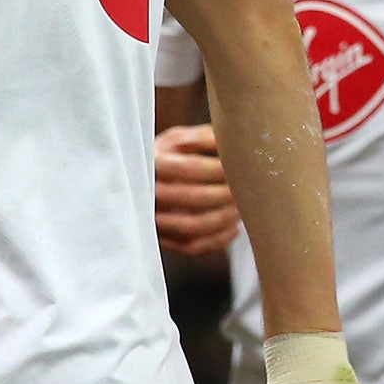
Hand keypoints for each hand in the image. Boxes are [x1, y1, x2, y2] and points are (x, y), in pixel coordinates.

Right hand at [155, 124, 238, 255]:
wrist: (133, 182)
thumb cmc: (166, 156)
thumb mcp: (178, 139)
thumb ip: (204, 137)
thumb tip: (235, 140)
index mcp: (154, 162)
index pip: (190, 167)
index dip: (219, 169)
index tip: (242, 166)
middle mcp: (150, 192)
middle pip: (193, 198)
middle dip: (227, 194)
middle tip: (250, 189)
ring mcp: (154, 218)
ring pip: (193, 226)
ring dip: (225, 218)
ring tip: (244, 208)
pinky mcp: (162, 238)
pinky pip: (191, 246)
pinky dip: (218, 239)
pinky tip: (234, 227)